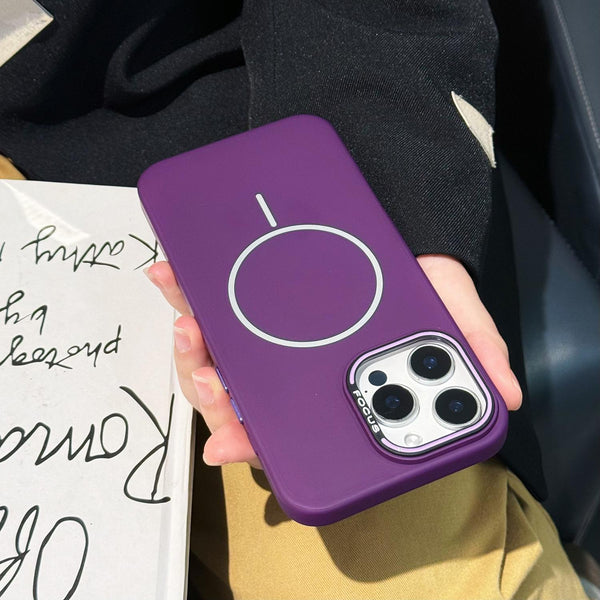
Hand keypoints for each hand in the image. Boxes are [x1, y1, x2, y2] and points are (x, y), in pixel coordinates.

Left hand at [145, 254, 520, 466]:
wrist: (395, 225)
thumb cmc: (420, 278)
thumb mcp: (453, 311)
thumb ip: (475, 350)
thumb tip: (506, 396)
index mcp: (335, 388)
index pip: (290, 433)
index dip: (257, 445)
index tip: (229, 444)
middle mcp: (297, 371)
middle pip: (239, 401)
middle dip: (213, 396)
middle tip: (207, 376)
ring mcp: (270, 335)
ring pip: (215, 356)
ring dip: (191, 347)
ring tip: (186, 322)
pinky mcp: (252, 298)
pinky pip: (210, 302)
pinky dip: (188, 293)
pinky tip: (173, 274)